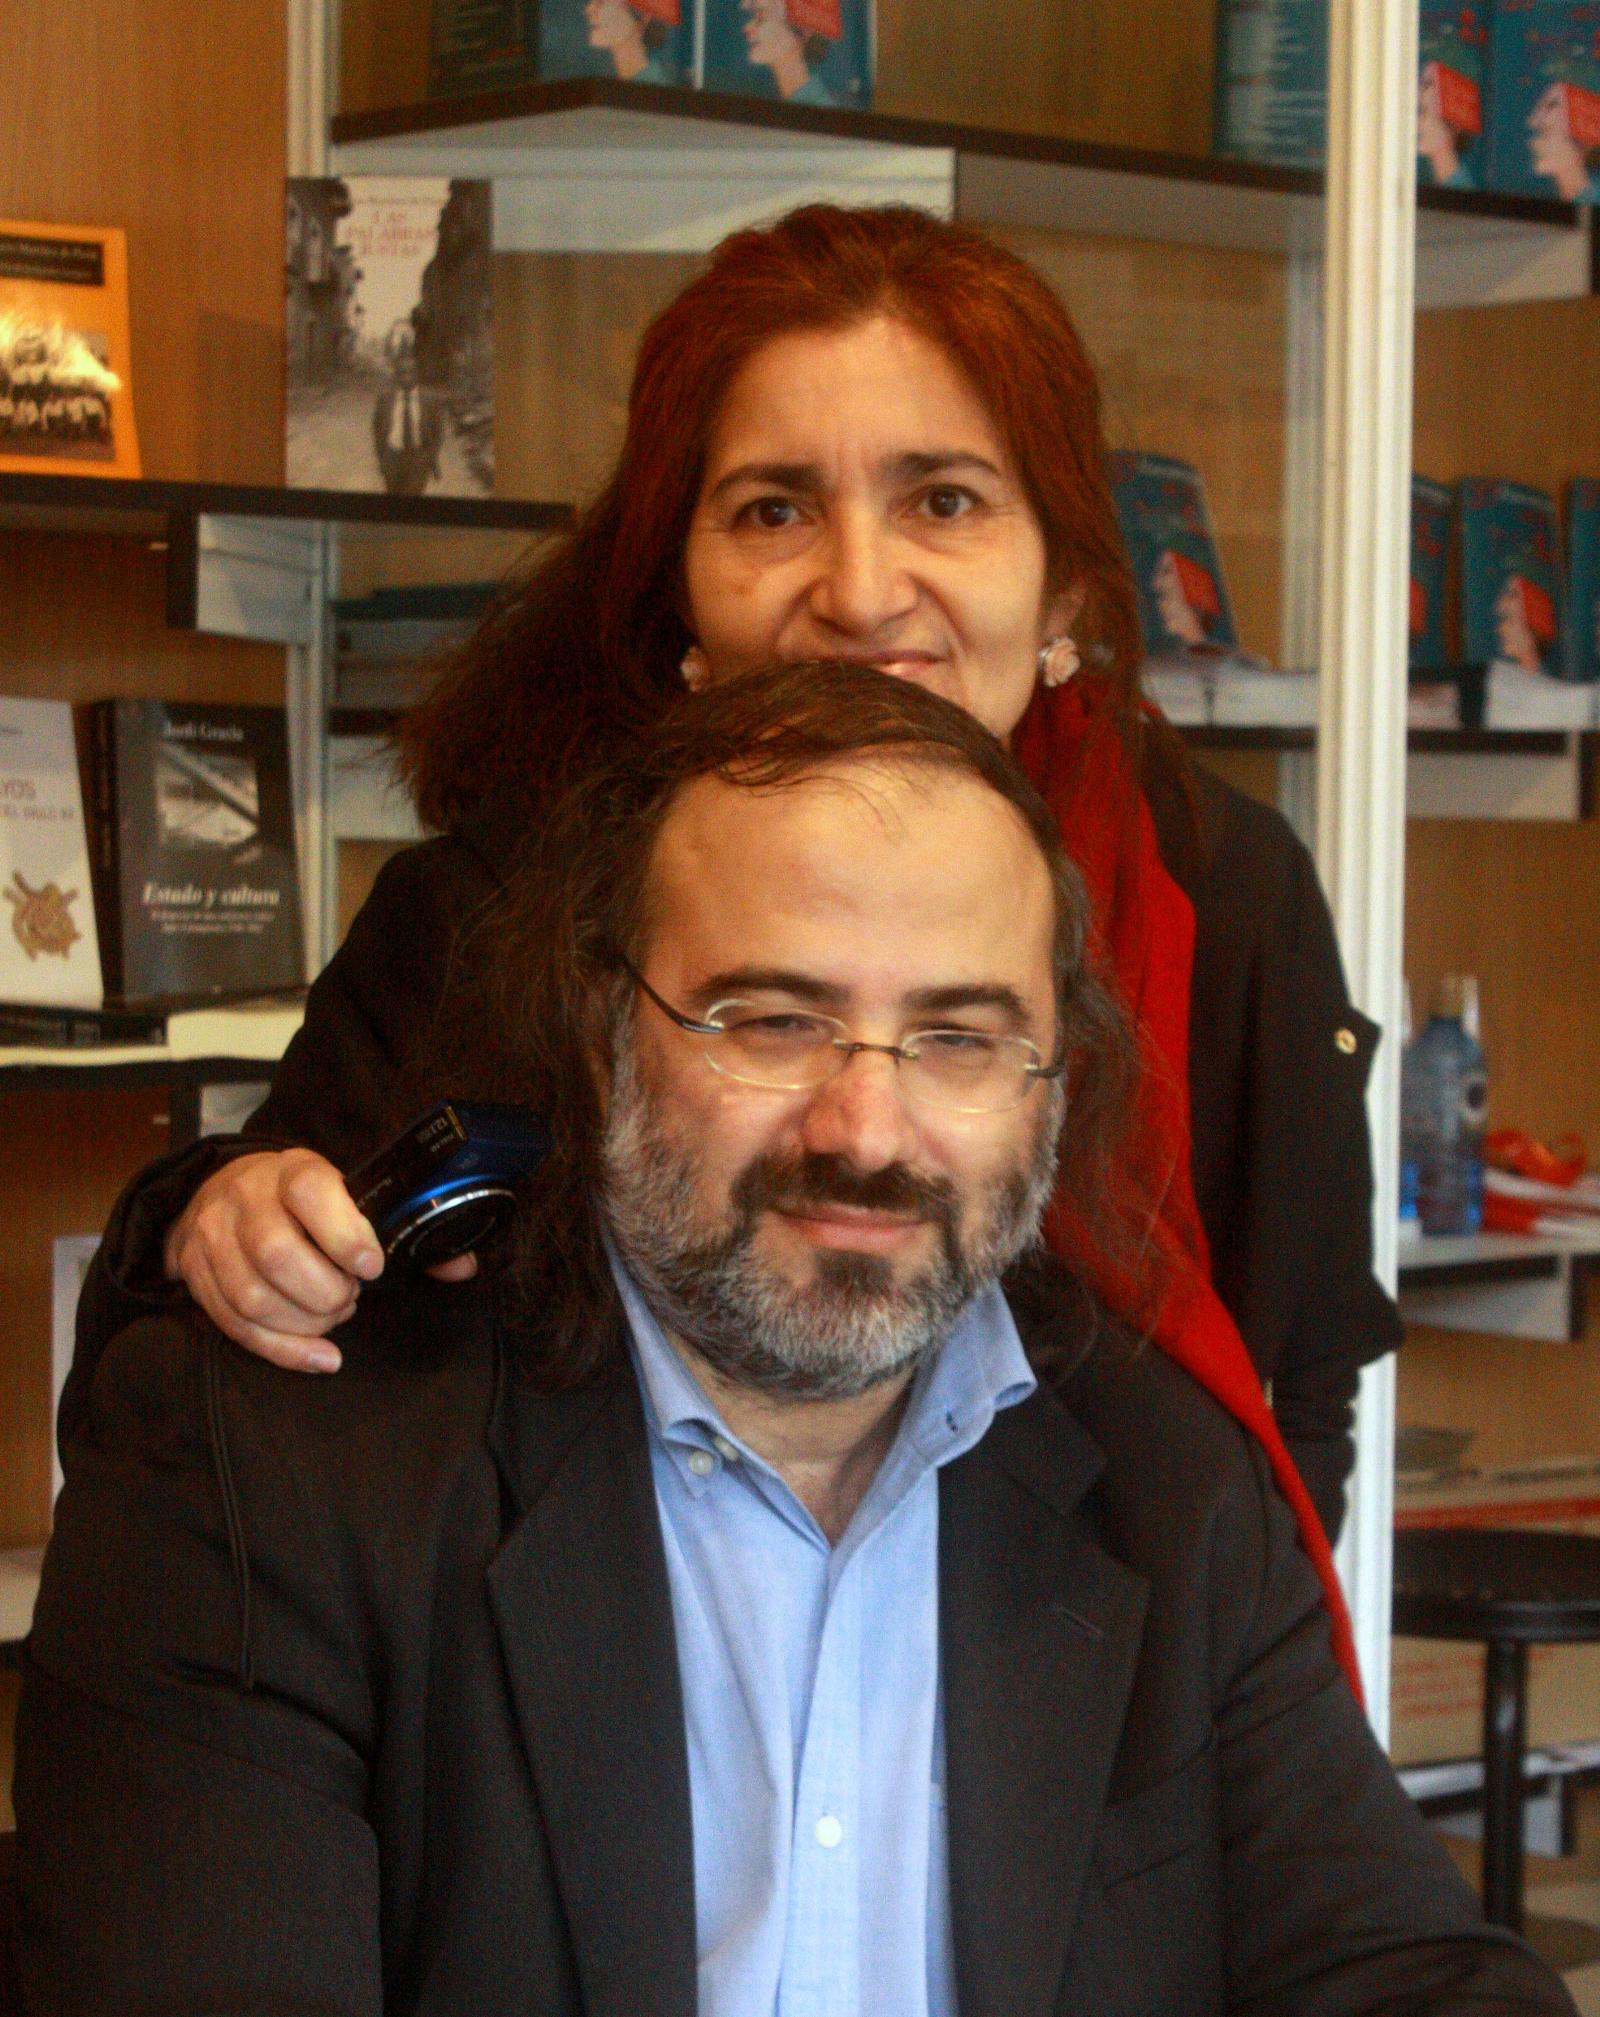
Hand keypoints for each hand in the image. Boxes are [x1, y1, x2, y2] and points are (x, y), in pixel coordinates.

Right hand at [164, 1149, 476, 1370]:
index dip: (345, 1233)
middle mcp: (246, 1200)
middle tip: (350, 1296)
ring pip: (253, 1295)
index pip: (308, 1190)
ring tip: (333, 1316)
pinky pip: (235, 1326)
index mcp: (292, 1171)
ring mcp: (215, 1239)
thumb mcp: (347, 1196)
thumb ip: (404, 1230)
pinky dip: (283, 1350)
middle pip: (277, 1254)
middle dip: (325, 1291)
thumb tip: (463, 1265)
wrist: (221, 1193)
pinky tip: (320, 1356)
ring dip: (305, 1322)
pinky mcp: (197, 1276)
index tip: (372, 1265)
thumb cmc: (301, 1201)